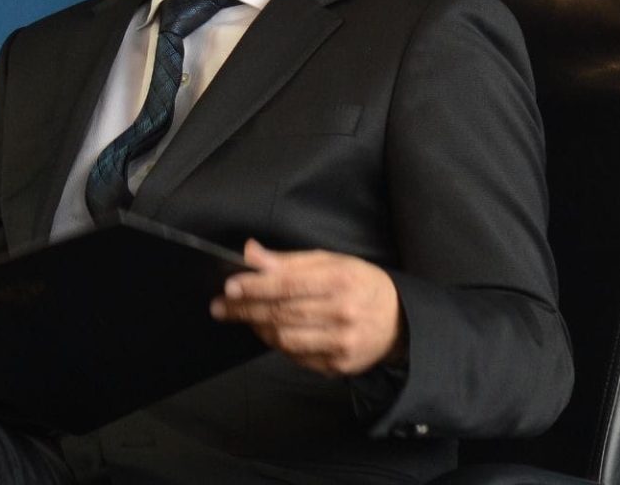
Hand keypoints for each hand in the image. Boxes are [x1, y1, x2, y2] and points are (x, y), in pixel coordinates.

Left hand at [210, 240, 403, 376]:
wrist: (399, 321)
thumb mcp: (331, 262)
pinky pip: (297, 357)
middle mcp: (343, 313)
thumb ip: (288, 261)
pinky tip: (271, 332)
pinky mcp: (339, 366)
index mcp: (342, 280)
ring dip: (259, 328)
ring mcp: (342, 343)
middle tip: (221, 306)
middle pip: (282, 313)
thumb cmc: (359, 284)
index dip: (255, 286)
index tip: (230, 287)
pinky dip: (278, 344)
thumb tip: (250, 254)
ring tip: (245, 318)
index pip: (289, 284)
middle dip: (245, 310)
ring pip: (285, 339)